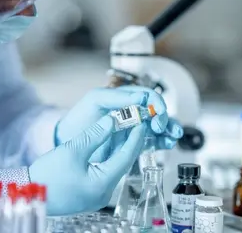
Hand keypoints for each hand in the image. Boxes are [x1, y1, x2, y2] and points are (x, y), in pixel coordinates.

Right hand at [29, 115, 146, 214]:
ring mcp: (98, 196)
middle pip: (123, 163)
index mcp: (102, 184)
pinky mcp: (91, 195)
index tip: (140, 122)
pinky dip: (110, 158)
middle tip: (134, 123)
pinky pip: (107, 174)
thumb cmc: (47, 175)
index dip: (135, 137)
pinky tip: (110, 146)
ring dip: (120, 150)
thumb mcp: (72, 150)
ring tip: (124, 131)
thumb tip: (113, 121)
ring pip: (116, 168)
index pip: (126, 156)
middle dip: (130, 142)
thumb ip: (95, 134)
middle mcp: (104, 194)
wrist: (26, 194)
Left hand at [55, 87, 182, 162]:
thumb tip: (142, 98)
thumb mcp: (96, 100)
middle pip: (157, 112)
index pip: (149, 96)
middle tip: (160, 127)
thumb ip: (117, 97)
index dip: (156, 103)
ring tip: (172, 137)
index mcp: (126, 98)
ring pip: (158, 127)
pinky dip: (162, 142)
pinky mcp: (133, 145)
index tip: (158, 112)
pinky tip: (167, 144)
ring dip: (169, 130)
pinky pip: (152, 142)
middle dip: (165, 119)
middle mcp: (133, 113)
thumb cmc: (80, 117)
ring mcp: (134, 129)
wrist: (68, 142)